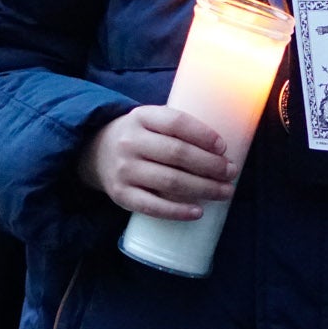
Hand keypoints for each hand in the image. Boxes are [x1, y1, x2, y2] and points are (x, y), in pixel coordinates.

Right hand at [79, 106, 236, 220]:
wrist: (96, 152)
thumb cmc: (139, 137)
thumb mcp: (150, 121)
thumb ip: (177, 128)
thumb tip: (223, 150)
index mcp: (141, 117)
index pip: (176, 123)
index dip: (203, 135)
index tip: (223, 147)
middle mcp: (130, 142)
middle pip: (177, 154)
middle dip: (211, 165)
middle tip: (231, 172)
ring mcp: (124, 170)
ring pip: (170, 182)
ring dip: (203, 188)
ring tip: (225, 191)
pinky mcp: (121, 195)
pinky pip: (153, 206)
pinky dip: (178, 211)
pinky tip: (198, 211)